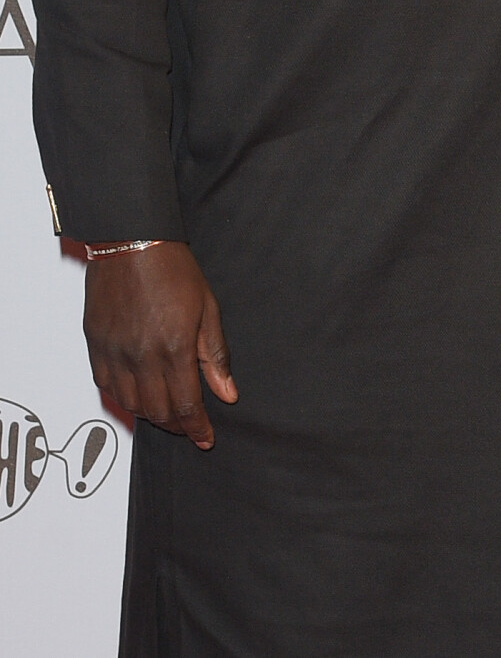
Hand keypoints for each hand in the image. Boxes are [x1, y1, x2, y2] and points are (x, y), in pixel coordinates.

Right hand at [83, 240, 236, 447]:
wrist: (132, 241)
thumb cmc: (171, 267)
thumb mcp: (207, 308)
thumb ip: (215, 355)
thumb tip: (227, 392)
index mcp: (173, 348)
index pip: (186, 405)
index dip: (197, 428)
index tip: (205, 438)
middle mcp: (141, 356)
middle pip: (158, 412)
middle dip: (177, 425)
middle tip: (189, 425)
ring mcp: (114, 353)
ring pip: (130, 405)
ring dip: (150, 415)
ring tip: (166, 412)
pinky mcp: (95, 345)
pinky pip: (106, 387)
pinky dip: (123, 398)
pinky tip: (136, 394)